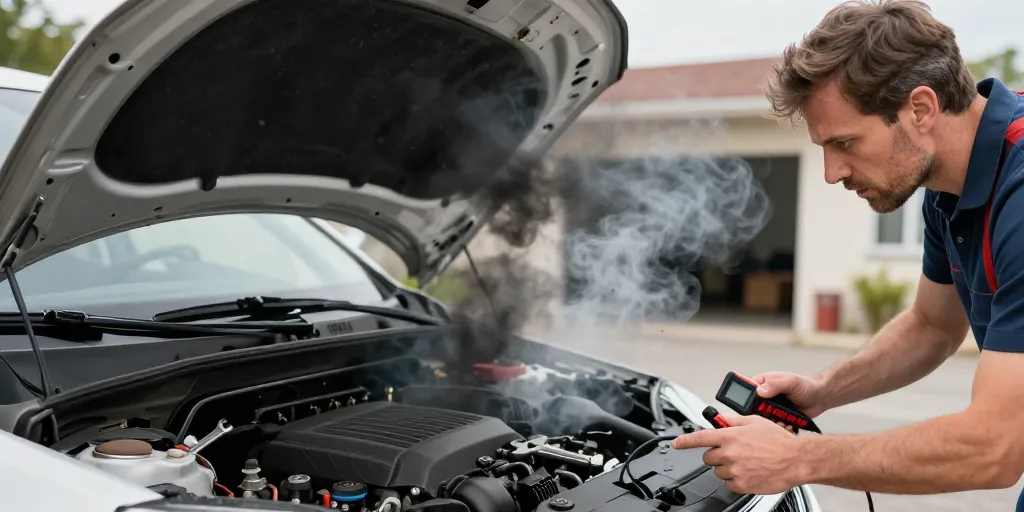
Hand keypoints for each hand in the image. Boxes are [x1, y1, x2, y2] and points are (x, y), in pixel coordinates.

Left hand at [672, 415, 804, 494]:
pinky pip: (729, 484)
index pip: (700, 438)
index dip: (685, 441)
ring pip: (718, 471)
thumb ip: (733, 421)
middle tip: (732, 452)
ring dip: (727, 467)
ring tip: (746, 462)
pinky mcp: (742, 485)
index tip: (676, 444)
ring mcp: (734, 470)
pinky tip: (749, 472)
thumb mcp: (755, 421)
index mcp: (730, 436)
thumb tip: (720, 420)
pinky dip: (736, 480)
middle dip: (716, 454)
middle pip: (708, 457)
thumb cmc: (779, 440)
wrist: (797, 459)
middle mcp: (729, 453)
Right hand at [752, 371, 827, 430]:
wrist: (820, 398)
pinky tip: (788, 426)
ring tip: (783, 422)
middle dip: (762, 416)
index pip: (746, 391)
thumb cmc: (806, 386)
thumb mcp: (791, 382)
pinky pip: (773, 427)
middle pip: (753, 409)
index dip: (745, 399)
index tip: (752, 406)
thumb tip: (760, 390)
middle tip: (771, 416)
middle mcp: (764, 397)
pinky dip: (780, 429)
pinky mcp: (778, 419)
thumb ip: (776, 384)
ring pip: (763, 421)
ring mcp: (770, 409)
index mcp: (762, 384)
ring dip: (772, 424)